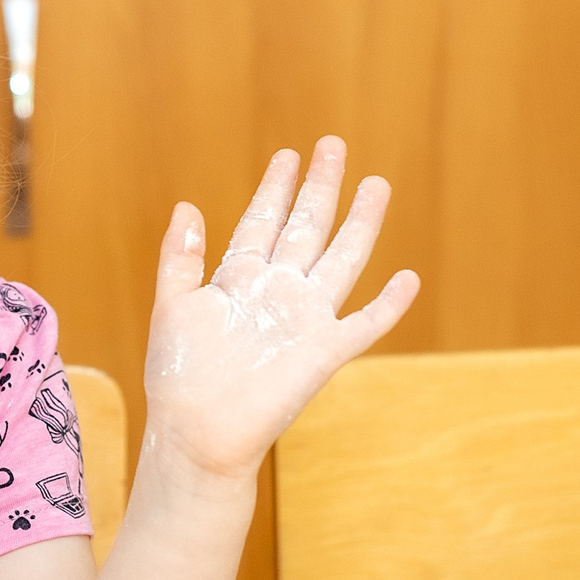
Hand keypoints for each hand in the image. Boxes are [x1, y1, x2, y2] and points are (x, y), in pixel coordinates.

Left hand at [141, 136, 418, 487]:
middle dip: (320, 188)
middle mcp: (277, 292)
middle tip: (333, 145)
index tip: (288, 154)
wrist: (197, 434)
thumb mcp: (172, 307)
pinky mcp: (323, 353)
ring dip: (360, 224)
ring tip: (377, 185)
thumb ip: (180, 259)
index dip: (275, 190)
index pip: (262, 223)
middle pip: (305, 229)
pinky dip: (387, 304)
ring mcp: (304, 320)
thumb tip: (187, 206)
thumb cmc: (178, 377)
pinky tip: (407, 279)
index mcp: (239, 280)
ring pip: (340, 261)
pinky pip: (364, 324)